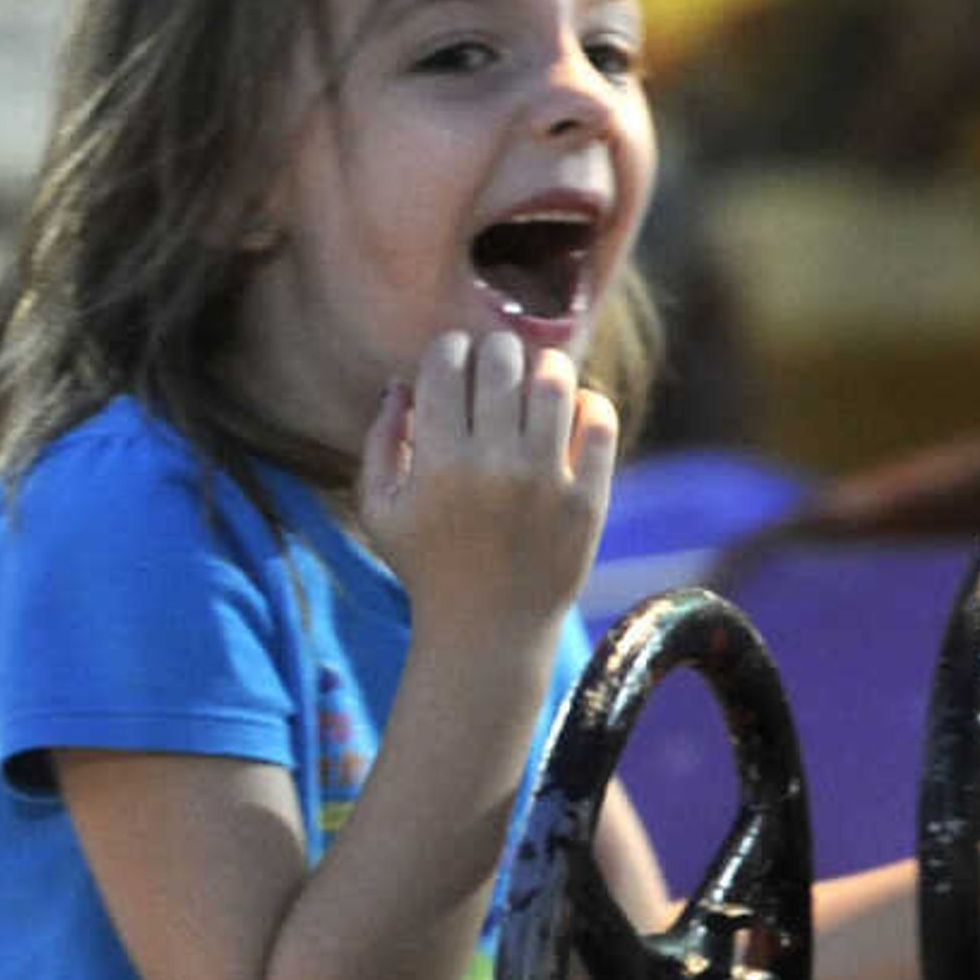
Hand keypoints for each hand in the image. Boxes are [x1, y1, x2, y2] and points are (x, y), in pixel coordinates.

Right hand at [355, 329, 617, 637]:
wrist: (488, 630)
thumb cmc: (427, 565)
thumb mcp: (380, 507)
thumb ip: (380, 440)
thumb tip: (402, 383)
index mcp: (438, 461)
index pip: (449, 364)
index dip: (451, 349)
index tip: (455, 360)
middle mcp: (494, 466)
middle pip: (504, 362)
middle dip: (497, 348)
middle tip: (498, 361)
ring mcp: (546, 483)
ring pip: (555, 382)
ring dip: (546, 366)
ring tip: (538, 377)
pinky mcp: (588, 500)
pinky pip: (599, 424)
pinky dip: (588, 403)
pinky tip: (573, 411)